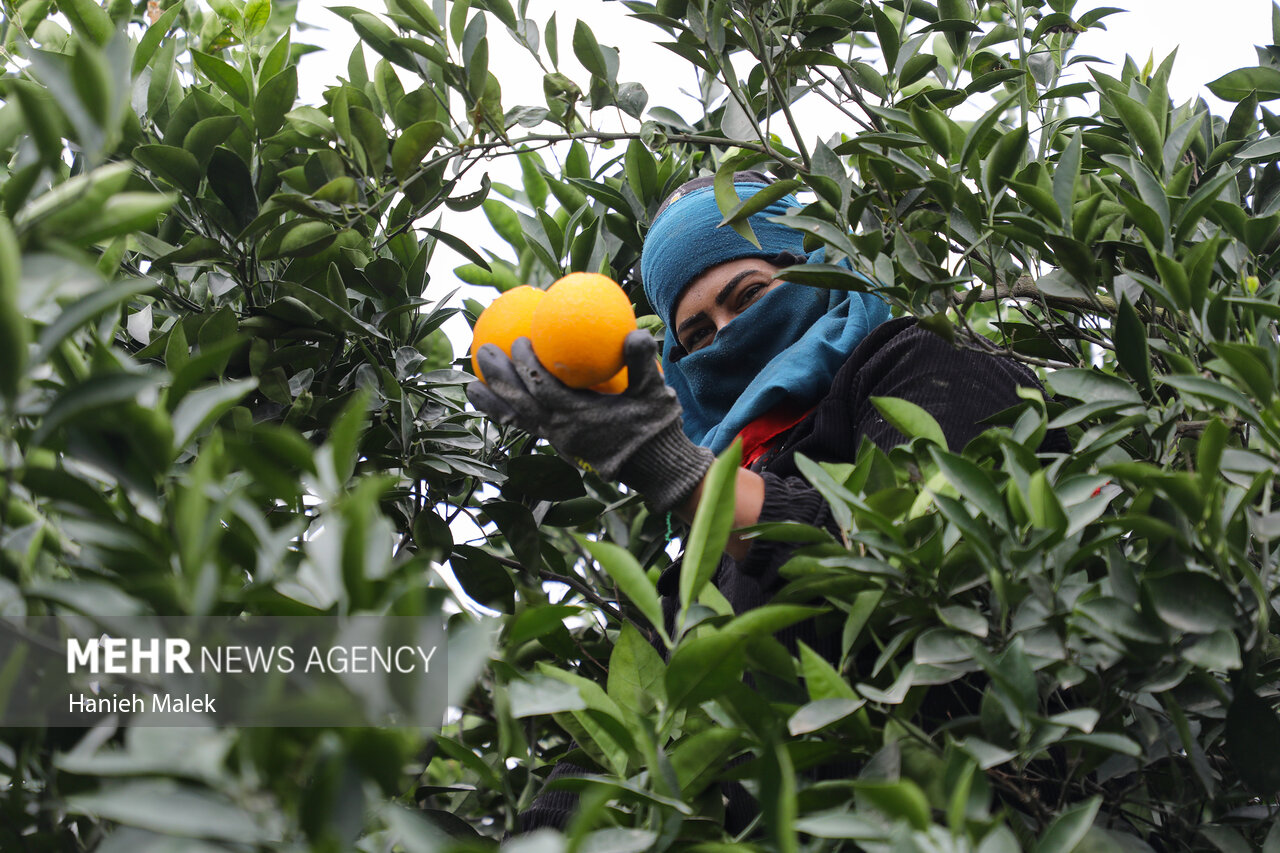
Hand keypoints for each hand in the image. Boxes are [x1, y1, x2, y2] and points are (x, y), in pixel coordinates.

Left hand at [467, 330, 712, 511]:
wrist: (655, 466)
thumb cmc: (656, 425)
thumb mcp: (655, 392)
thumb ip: (643, 364)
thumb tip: (635, 334)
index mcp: (581, 417)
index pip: (545, 390)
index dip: (528, 367)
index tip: (520, 339)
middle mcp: (562, 432)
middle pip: (521, 403)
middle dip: (499, 377)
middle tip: (483, 349)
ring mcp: (557, 441)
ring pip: (518, 419)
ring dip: (494, 400)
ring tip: (471, 383)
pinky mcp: (557, 445)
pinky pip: (525, 428)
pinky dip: (505, 415)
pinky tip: (493, 402)